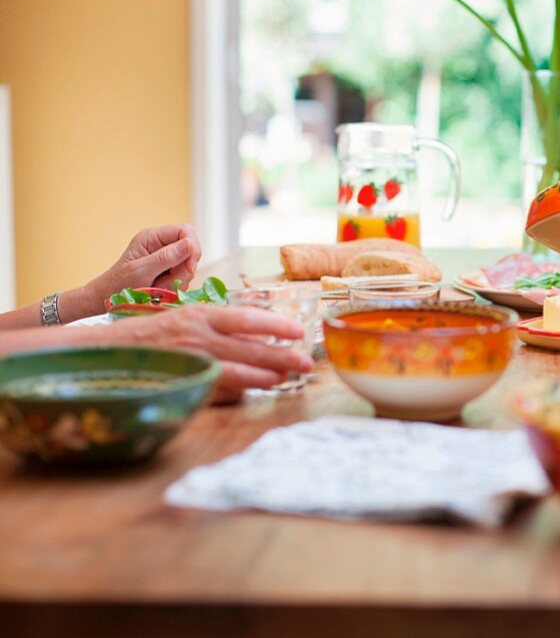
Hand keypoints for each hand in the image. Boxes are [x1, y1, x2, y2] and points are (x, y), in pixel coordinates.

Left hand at [80, 226, 202, 316]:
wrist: (107, 298)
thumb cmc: (119, 284)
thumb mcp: (141, 271)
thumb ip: (165, 257)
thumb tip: (190, 244)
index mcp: (152, 237)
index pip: (185, 231)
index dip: (192, 247)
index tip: (189, 267)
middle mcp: (161, 244)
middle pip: (191, 249)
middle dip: (185, 268)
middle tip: (170, 283)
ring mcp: (167, 257)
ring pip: (189, 265)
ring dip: (179, 280)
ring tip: (159, 288)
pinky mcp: (170, 270)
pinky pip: (185, 276)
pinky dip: (177, 286)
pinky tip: (162, 290)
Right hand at [106, 305, 313, 403]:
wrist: (108, 351)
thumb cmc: (154, 334)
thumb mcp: (187, 318)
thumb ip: (219, 326)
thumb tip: (259, 337)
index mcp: (200, 314)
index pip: (246, 318)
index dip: (275, 325)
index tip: (298, 331)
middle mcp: (197, 335)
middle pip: (248, 347)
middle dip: (281, 356)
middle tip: (306, 363)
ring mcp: (188, 360)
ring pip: (236, 370)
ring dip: (265, 376)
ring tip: (288, 378)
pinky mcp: (180, 380)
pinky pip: (216, 388)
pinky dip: (239, 389)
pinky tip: (257, 390)